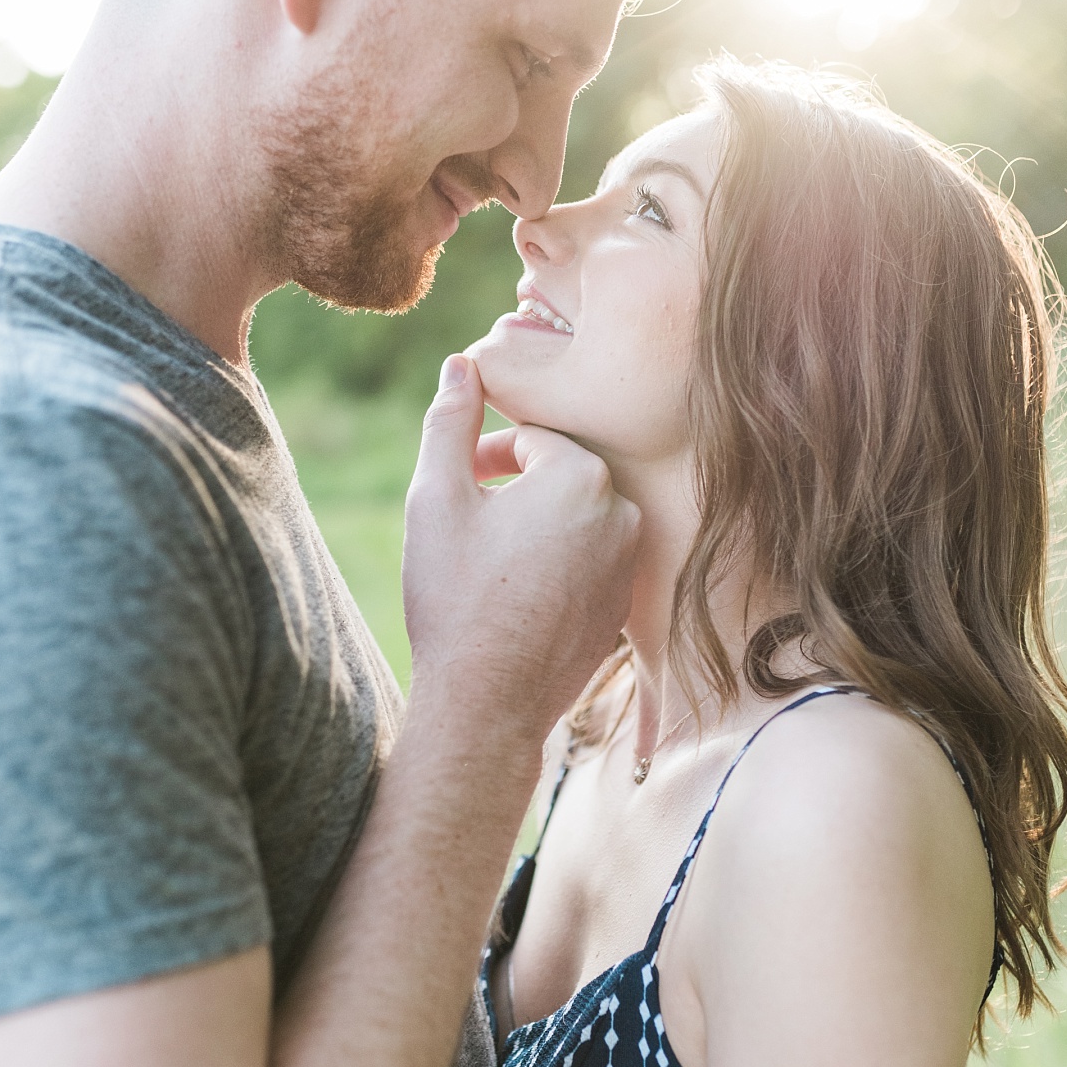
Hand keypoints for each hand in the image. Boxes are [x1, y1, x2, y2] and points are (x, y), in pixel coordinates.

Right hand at [402, 355, 638, 739]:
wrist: (486, 703)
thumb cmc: (455, 597)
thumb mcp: (436, 497)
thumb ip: (450, 421)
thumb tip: (463, 363)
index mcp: (582, 475)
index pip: (532, 439)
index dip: (485, 458)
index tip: (455, 486)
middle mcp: (623, 513)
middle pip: (560, 478)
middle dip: (512, 489)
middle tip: (466, 524)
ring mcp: (629, 565)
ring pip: (575, 522)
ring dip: (533, 528)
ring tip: (489, 563)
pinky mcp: (624, 607)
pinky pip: (588, 565)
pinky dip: (554, 568)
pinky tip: (513, 599)